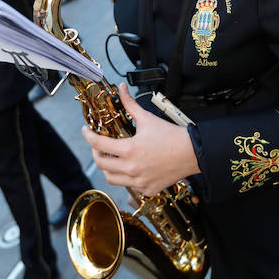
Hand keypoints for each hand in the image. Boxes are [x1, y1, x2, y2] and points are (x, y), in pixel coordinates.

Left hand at [82, 84, 199, 196]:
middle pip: (101, 164)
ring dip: (108, 168)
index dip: (88, 136)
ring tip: (112, 158)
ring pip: (111, 179)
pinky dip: (125, 178)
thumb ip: (130, 104)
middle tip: (98, 145)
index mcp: (129, 150)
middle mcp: (131, 168)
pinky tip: (130, 168)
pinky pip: (129, 187)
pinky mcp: (148, 189)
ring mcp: (139, 181)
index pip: (98, 144)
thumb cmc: (171, 136)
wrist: (192, 153)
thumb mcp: (147, 118)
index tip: (86, 131)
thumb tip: (121, 89)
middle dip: (96, 153)